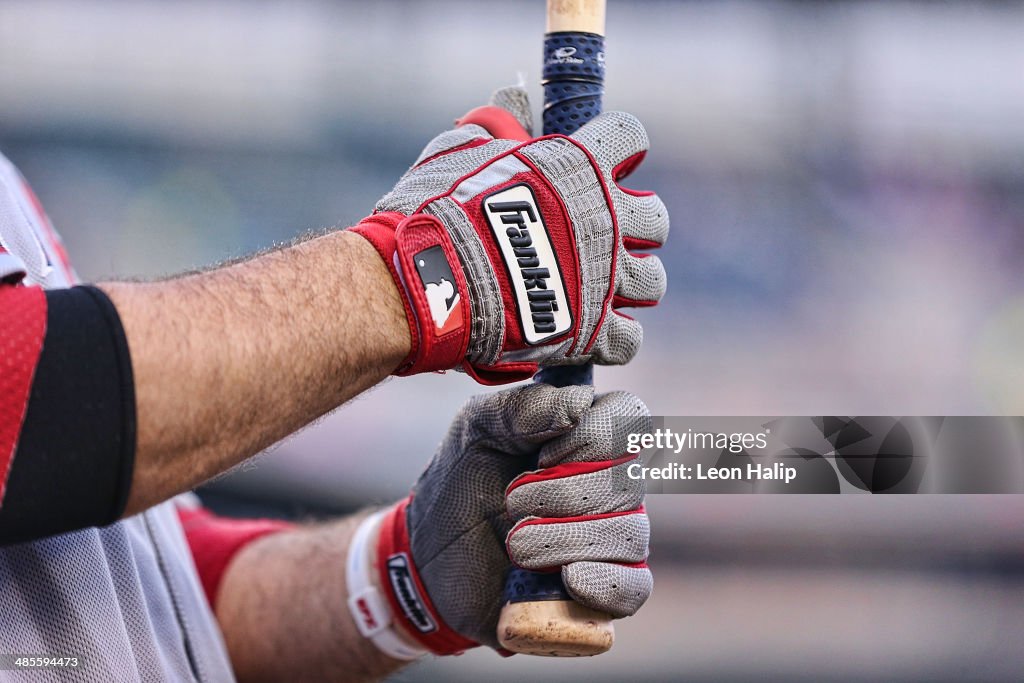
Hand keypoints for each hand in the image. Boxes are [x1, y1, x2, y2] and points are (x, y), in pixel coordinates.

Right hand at [351, 88, 667, 383]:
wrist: (427, 282)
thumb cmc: (435, 212)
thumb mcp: (457, 152)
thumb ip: (495, 124)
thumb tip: (513, 97)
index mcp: (578, 167)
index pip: (628, 137)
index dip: (619, 150)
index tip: (605, 163)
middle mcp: (605, 220)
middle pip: (655, 218)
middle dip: (635, 226)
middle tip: (605, 235)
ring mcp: (604, 278)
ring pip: (651, 280)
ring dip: (629, 283)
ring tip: (600, 288)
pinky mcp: (593, 331)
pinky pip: (629, 338)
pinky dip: (614, 337)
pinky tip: (591, 331)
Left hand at [369, 383, 653, 652]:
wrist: (431, 558)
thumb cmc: (460, 484)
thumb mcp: (475, 432)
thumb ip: (520, 408)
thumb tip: (579, 406)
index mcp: (586, 433)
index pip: (629, 416)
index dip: (594, 436)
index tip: (542, 455)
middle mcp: (611, 481)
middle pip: (629, 479)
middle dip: (563, 493)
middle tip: (511, 500)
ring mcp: (612, 536)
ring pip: (631, 533)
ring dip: (565, 538)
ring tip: (515, 544)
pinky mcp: (606, 588)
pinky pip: (635, 588)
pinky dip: (605, 582)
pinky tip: (568, 578)